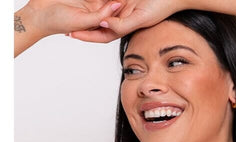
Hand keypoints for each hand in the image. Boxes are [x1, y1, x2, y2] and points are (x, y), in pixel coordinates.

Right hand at [23, 0, 122, 37]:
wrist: (39, 14)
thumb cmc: (59, 22)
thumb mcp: (83, 21)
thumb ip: (100, 16)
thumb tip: (117, 5)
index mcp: (97, 22)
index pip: (113, 13)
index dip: (121, 6)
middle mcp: (94, 11)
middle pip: (109, 1)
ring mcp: (87, 1)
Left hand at [69, 0, 186, 42]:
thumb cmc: (160, 7)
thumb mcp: (140, 18)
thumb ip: (122, 24)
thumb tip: (104, 25)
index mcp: (126, 27)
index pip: (102, 34)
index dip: (87, 35)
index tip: (72, 34)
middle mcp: (122, 18)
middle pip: (99, 24)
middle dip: (84, 25)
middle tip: (66, 25)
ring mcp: (122, 7)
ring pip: (102, 11)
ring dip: (88, 12)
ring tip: (72, 11)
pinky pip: (107, 0)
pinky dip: (98, 1)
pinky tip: (86, 0)